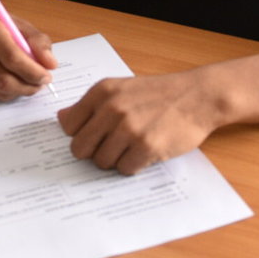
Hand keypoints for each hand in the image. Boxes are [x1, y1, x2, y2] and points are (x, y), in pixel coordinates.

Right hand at [0, 0, 55, 99]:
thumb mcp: (15, 21)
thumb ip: (37, 40)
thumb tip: (50, 64)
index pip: (12, 57)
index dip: (33, 71)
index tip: (47, 75)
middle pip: (4, 80)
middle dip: (28, 86)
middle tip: (40, 82)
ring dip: (19, 90)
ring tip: (28, 80)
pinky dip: (5, 90)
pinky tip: (7, 76)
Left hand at [57, 69, 220, 174]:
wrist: (196, 96)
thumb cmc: (158, 94)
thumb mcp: (121, 88)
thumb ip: (91, 104)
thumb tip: (62, 120)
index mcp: (102, 92)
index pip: (68, 126)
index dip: (80, 135)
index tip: (93, 136)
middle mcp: (112, 109)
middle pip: (80, 149)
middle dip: (93, 153)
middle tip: (111, 147)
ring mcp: (129, 128)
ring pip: (101, 162)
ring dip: (115, 160)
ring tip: (132, 147)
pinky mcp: (147, 147)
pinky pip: (124, 170)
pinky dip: (133, 166)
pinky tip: (144, 152)